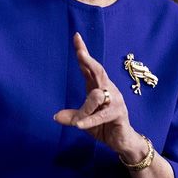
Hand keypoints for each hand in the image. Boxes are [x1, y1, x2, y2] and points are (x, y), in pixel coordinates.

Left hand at [53, 33, 145, 160]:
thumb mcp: (82, 121)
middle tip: (80, 53)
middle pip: (98, 71)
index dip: (83, 51)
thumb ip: (72, 117)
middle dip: (88, 61)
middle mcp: (107, 89)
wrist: (122, 141)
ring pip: (97, 96)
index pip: (89, 66)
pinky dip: (90, 120)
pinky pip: (102, 115)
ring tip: (77, 122)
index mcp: (97, 87)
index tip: (76, 36)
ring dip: (85, 109)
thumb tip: (56, 117)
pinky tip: (79, 125)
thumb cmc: (103, 126)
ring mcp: (115, 100)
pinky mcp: (119, 113)